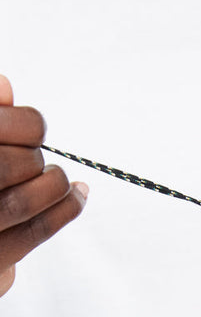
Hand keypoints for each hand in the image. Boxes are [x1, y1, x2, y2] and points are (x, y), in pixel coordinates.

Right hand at [0, 74, 87, 296]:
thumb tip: (6, 85)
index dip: (25, 125)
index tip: (35, 129)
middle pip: (8, 166)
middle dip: (34, 158)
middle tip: (39, 159)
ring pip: (20, 203)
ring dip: (53, 185)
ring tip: (58, 177)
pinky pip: (35, 231)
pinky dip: (66, 209)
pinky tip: (78, 194)